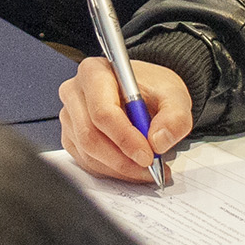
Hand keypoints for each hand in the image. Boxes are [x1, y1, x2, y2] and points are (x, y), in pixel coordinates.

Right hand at [58, 56, 193, 180]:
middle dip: (123, 159)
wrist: (144, 93)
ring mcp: (70, 116)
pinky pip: (87, 162)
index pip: (103, 112)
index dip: (125, 138)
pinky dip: (112, 171)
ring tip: (146, 169)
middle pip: (90, 136)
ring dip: (120, 168)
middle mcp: (75, 93)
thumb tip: (158, 141)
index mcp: (95, 72)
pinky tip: (132, 166)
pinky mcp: (71, 136)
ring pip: (88, 154)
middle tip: (150, 167)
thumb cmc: (152, 89)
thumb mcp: (174, 95)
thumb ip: (174, 117)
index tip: (148, 155)